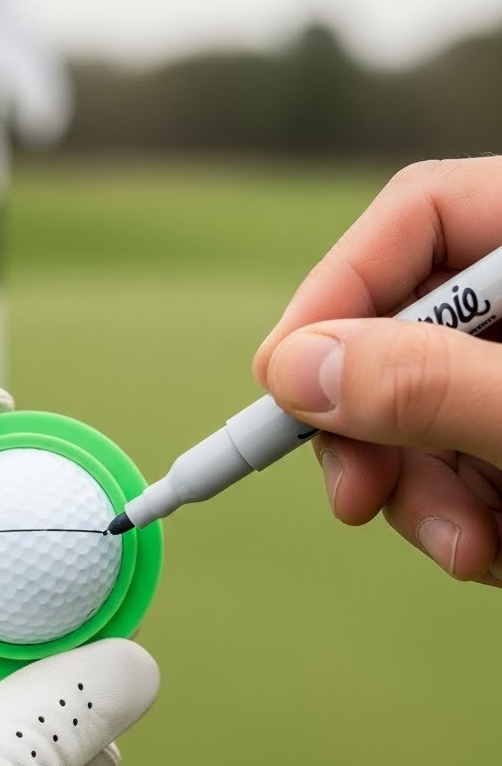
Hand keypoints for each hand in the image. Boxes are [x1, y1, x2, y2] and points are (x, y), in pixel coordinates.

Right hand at [253, 157, 501, 583]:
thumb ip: (430, 383)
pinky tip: (497, 550)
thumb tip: (297, 369)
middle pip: (405, 328)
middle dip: (374, 428)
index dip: (337, 291)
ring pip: (425, 411)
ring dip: (421, 496)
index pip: (418, 215)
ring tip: (471, 550)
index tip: (285, 382)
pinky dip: (462, 515)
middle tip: (357, 497)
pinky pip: (462, 461)